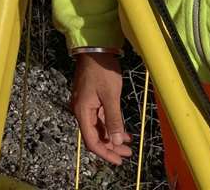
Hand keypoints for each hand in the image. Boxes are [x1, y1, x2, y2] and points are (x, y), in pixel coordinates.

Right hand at [70, 51, 130, 165]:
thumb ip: (114, 119)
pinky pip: (100, 118)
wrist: (94, 49)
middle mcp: (81, 111)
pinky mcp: (91, 100)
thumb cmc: (102, 70)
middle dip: (111, 147)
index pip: (91, 141)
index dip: (105, 153)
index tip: (118, 160)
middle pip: (94, 136)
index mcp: (83, 111)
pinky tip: (123, 131)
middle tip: (127, 154)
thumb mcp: (110, 96)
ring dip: (112, 137)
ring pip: (98, 128)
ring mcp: (86, 105)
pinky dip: (111, 126)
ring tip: (128, 145)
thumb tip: (117, 141)